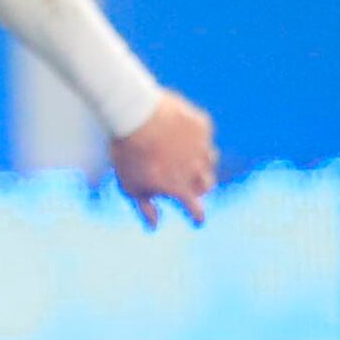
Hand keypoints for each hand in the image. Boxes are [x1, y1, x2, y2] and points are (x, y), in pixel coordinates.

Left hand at [109, 89, 218, 225]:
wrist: (135, 114)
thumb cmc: (129, 154)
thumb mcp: (130, 186)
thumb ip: (145, 208)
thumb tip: (153, 226)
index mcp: (180, 187)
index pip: (196, 209)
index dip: (197, 217)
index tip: (197, 220)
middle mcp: (198, 168)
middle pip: (206, 185)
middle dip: (198, 189)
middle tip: (189, 185)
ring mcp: (202, 146)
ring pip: (209, 160)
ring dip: (200, 163)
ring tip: (186, 159)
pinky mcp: (202, 126)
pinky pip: (203, 136)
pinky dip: (194, 138)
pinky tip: (180, 133)